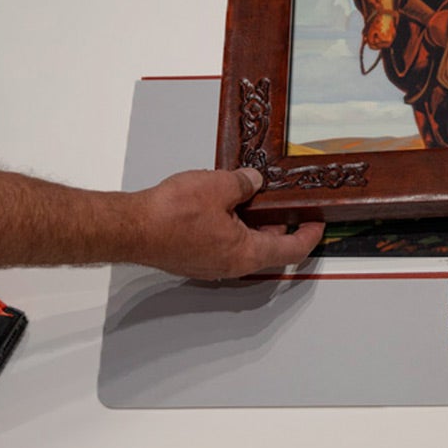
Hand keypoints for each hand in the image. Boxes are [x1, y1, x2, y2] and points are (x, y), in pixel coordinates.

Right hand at [134, 167, 323, 279]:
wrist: (131, 229)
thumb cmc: (170, 215)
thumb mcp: (219, 187)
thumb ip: (243, 184)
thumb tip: (253, 181)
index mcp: (245, 254)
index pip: (291, 251)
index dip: (309, 236)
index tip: (317, 224)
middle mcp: (230, 265)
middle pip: (268, 250)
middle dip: (280, 226)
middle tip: (286, 204)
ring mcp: (211, 264)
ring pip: (244, 246)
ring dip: (253, 224)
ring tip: (253, 197)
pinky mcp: (193, 258)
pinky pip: (223, 244)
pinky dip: (232, 227)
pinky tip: (224, 206)